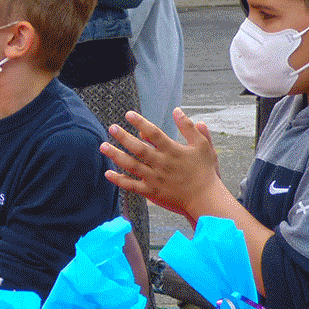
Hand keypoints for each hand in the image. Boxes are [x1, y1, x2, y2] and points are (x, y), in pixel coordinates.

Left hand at [101, 108, 224, 221]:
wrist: (205, 198)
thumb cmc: (205, 170)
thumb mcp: (202, 145)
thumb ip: (189, 128)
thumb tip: (177, 110)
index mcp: (173, 151)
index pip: (154, 133)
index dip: (141, 123)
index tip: (128, 114)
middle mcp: (161, 163)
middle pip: (139, 148)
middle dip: (124, 137)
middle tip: (111, 127)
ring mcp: (155, 178)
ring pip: (131, 165)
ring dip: (116, 155)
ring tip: (103, 146)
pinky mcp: (151, 192)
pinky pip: (132, 185)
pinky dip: (119, 180)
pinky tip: (108, 173)